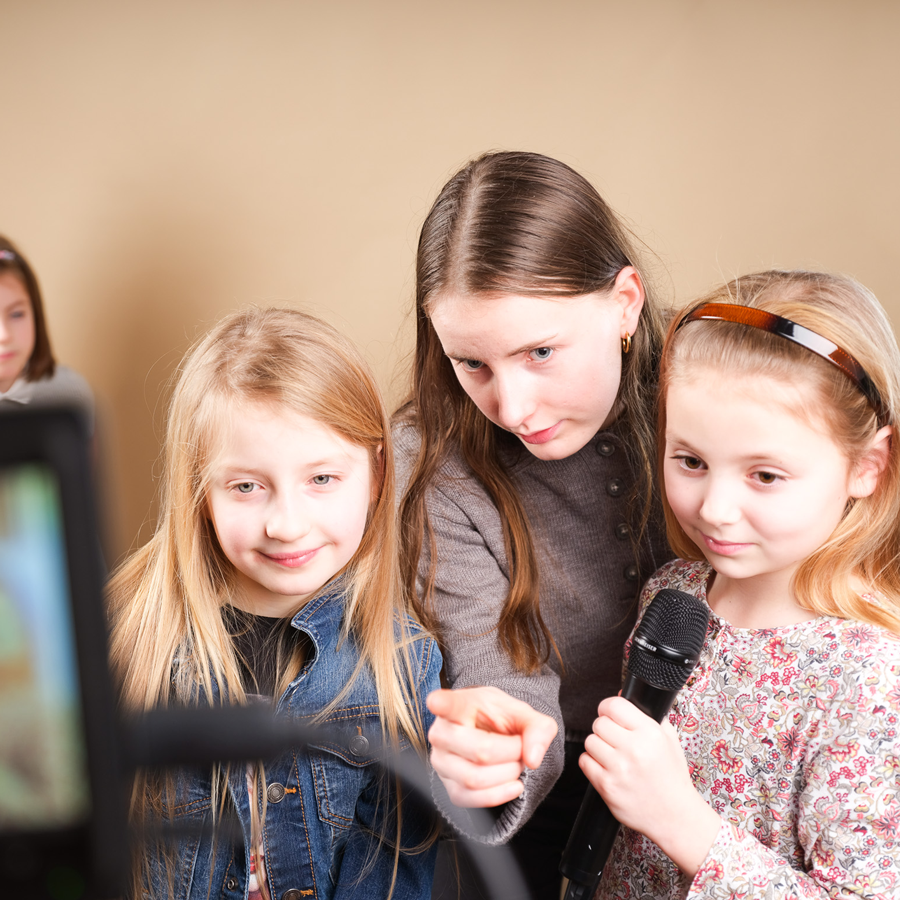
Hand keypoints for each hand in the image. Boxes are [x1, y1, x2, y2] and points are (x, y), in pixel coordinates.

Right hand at [427, 686, 557, 807]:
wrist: (492, 736)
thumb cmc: (502, 720)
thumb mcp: (524, 714)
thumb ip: (538, 728)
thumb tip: (532, 759)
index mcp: (460, 705)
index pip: (448, 704)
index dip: (441, 703)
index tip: (435, 701)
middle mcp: (442, 732)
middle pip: (480, 751)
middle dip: (512, 754)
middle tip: (519, 746)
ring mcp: (441, 761)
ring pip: (475, 779)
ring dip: (507, 775)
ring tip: (515, 763)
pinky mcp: (448, 787)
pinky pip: (471, 800)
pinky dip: (498, 795)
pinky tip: (513, 785)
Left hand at [579, 696, 719, 875]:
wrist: (675, 816)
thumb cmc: (672, 777)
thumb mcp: (669, 740)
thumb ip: (648, 715)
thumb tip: (622, 694)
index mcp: (650, 733)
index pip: (614, 705)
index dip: (608, 708)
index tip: (610, 714)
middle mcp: (633, 749)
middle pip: (599, 723)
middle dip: (604, 729)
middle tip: (614, 739)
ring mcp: (618, 769)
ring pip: (589, 741)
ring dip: (597, 746)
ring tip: (611, 755)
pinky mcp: (606, 787)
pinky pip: (584, 762)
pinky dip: (591, 763)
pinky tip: (605, 768)